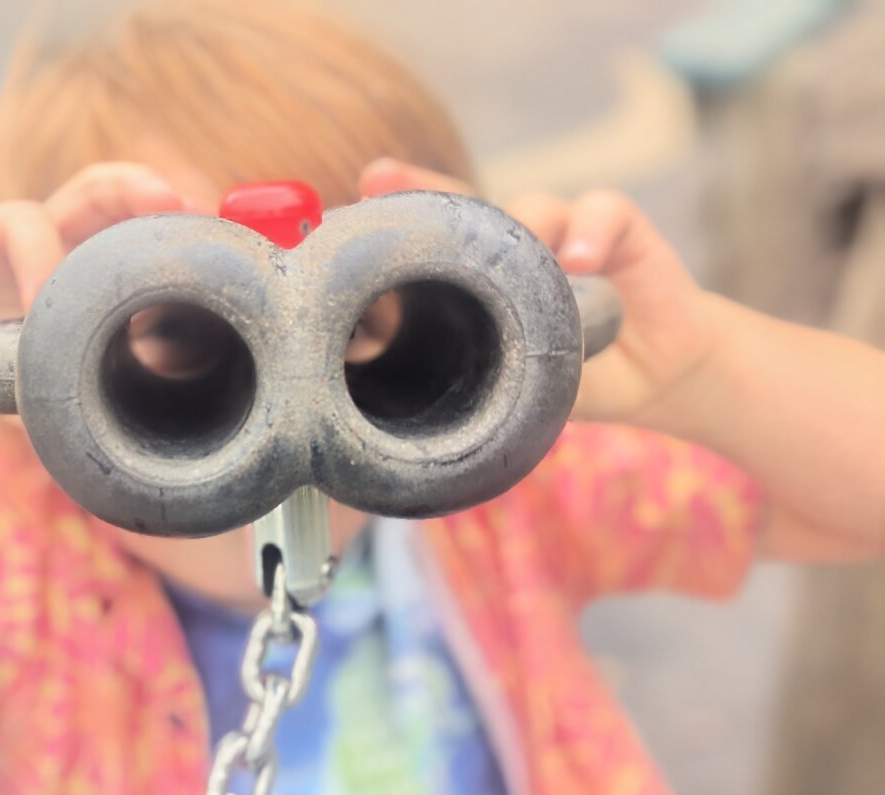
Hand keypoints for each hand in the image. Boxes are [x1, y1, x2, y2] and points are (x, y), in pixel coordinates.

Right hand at [0, 164, 186, 435]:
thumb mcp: (26, 393)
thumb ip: (65, 405)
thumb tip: (114, 450)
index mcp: (67, 264)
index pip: (124, 225)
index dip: (161, 217)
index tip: (201, 222)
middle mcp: (32, 236)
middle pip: (91, 189)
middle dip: (132, 188)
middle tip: (164, 204)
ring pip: (25, 219)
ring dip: (41, 263)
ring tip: (39, 313)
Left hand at [358, 159, 717, 422]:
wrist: (656, 379)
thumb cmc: (576, 379)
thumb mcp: (519, 390)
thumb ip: (478, 380)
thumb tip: (402, 404)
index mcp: (482, 281)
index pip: (433, 244)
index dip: (393, 224)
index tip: (351, 207)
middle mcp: (516, 246)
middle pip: (464, 205)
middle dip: (421, 187)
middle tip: (380, 176)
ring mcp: (563, 233)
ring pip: (531, 207)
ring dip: (524, 229)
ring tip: (526, 266)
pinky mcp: (619, 231)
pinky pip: (600, 212)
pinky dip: (588, 230)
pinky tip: (578, 260)